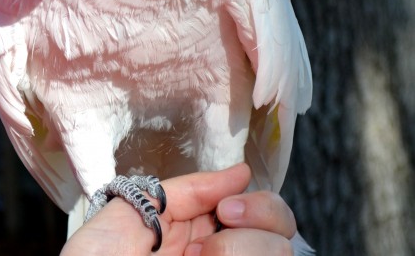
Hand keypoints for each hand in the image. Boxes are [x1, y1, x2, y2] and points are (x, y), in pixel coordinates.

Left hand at [60, 163, 295, 255]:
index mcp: (205, 233)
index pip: (267, 214)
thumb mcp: (137, 210)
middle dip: (257, 224)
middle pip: (284, 236)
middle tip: (213, 239)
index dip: (259, 205)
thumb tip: (242, 171)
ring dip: (240, 251)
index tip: (226, 208)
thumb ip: (189, 190)